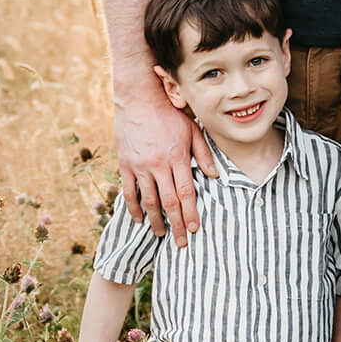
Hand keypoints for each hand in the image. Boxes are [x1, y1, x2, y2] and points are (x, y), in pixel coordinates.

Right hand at [111, 84, 214, 245]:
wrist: (138, 98)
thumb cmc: (169, 113)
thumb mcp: (192, 129)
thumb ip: (204, 153)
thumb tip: (215, 176)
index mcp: (177, 157)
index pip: (186, 192)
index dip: (191, 213)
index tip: (195, 228)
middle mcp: (158, 165)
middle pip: (168, 202)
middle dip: (176, 225)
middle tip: (181, 243)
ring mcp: (140, 166)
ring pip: (148, 201)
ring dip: (155, 221)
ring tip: (162, 234)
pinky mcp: (125, 164)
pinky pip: (129, 191)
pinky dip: (133, 208)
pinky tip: (139, 220)